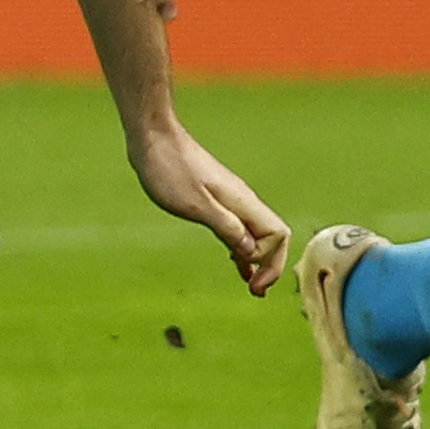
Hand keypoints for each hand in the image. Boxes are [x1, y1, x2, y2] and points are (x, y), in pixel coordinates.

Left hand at [132, 118, 288, 294]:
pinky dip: (240, 248)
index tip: (252, 281)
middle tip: (256, 291)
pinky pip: (237, 228)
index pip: (277, 236)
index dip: (270, 261)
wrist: (152, 137)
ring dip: (257, 259)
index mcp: (242, 202)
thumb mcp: (195, 204)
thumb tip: (250, 251)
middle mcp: (242, 201)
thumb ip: (226, 227)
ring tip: (251, 285)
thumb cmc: (168, 168)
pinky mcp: (214, 198)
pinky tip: (236, 263)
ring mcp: (229, 199)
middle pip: (273, 237)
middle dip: (269, 265)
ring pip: (256, 234)